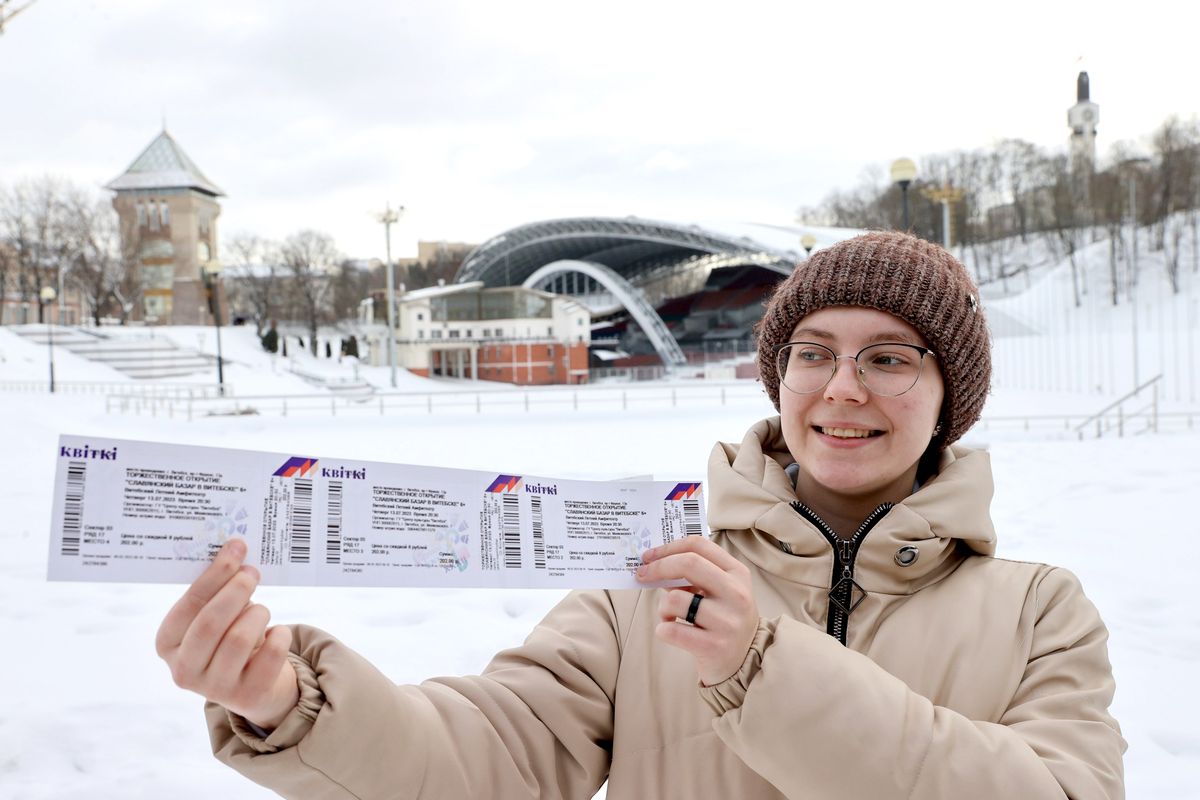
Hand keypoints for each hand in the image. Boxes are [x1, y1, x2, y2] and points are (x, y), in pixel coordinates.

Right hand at [155, 539, 298, 730]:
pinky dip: (280, 635)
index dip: (215, 574)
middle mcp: (184, 670)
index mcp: (167, 644)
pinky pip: (271, 654)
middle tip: (252, 572)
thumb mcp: (215, 617)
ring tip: (261, 610)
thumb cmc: (230, 638)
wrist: (255, 685)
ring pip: (240, 638)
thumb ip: (217, 589)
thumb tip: (235, 549)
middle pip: (211, 622)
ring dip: (257, 614)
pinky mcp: (249, 696)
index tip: (236, 548)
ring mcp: (215, 688)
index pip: (189, 605)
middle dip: (235, 590)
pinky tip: (276, 633)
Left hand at [636, 537, 758, 686]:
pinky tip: (670, 630)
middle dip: (657, 567)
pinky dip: (662, 629)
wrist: (744, 662)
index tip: (649, 555)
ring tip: (668, 615)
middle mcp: (736, 594)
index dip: (668, 547)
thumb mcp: (720, 591)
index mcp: (737, 573)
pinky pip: (671, 631)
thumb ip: (694, 575)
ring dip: (662, 606)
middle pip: (688, 564)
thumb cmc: (724, 619)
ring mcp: (727, 621)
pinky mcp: (714, 647)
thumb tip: (654, 564)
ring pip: (675, 599)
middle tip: (642, 575)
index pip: (699, 545)